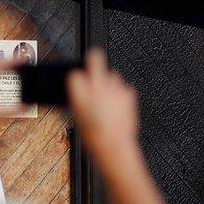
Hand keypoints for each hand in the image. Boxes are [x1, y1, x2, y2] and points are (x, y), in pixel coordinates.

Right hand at [66, 48, 141, 169]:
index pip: (75, 73)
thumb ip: (79, 98)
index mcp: (79, 92)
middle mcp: (97, 85)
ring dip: (109, 83)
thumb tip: (81, 89)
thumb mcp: (78, 117)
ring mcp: (114, 87)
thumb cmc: (94, 136)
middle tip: (93, 64)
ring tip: (108, 99)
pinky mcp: (128, 92)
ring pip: (112, 74)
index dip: (77, 77)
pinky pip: (124, 87)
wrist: (114, 146)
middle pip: (95, 57)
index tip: (79, 80)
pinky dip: (121, 94)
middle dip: (94, 59)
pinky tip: (117, 106)